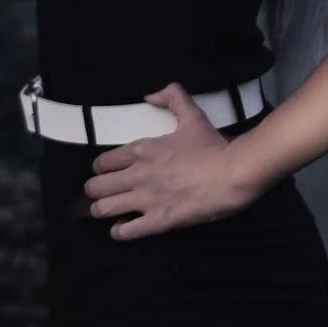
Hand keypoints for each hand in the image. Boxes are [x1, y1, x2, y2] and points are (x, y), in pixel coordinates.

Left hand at [83, 82, 257, 240]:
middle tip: (102, 193)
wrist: (232, 174)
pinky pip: (126, 232)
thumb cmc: (212, 146)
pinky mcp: (158, 221)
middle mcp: (137, 175)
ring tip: (107, 211)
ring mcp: (146, 199)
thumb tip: (150, 95)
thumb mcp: (192, 114)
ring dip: (102, 210)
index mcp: (142, 150)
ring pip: (104, 209)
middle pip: (96, 186)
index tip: (105, 172)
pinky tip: (121, 229)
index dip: (100, 169)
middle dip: (95, 190)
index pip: (102, 162)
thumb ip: (172, 97)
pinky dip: (119, 232)